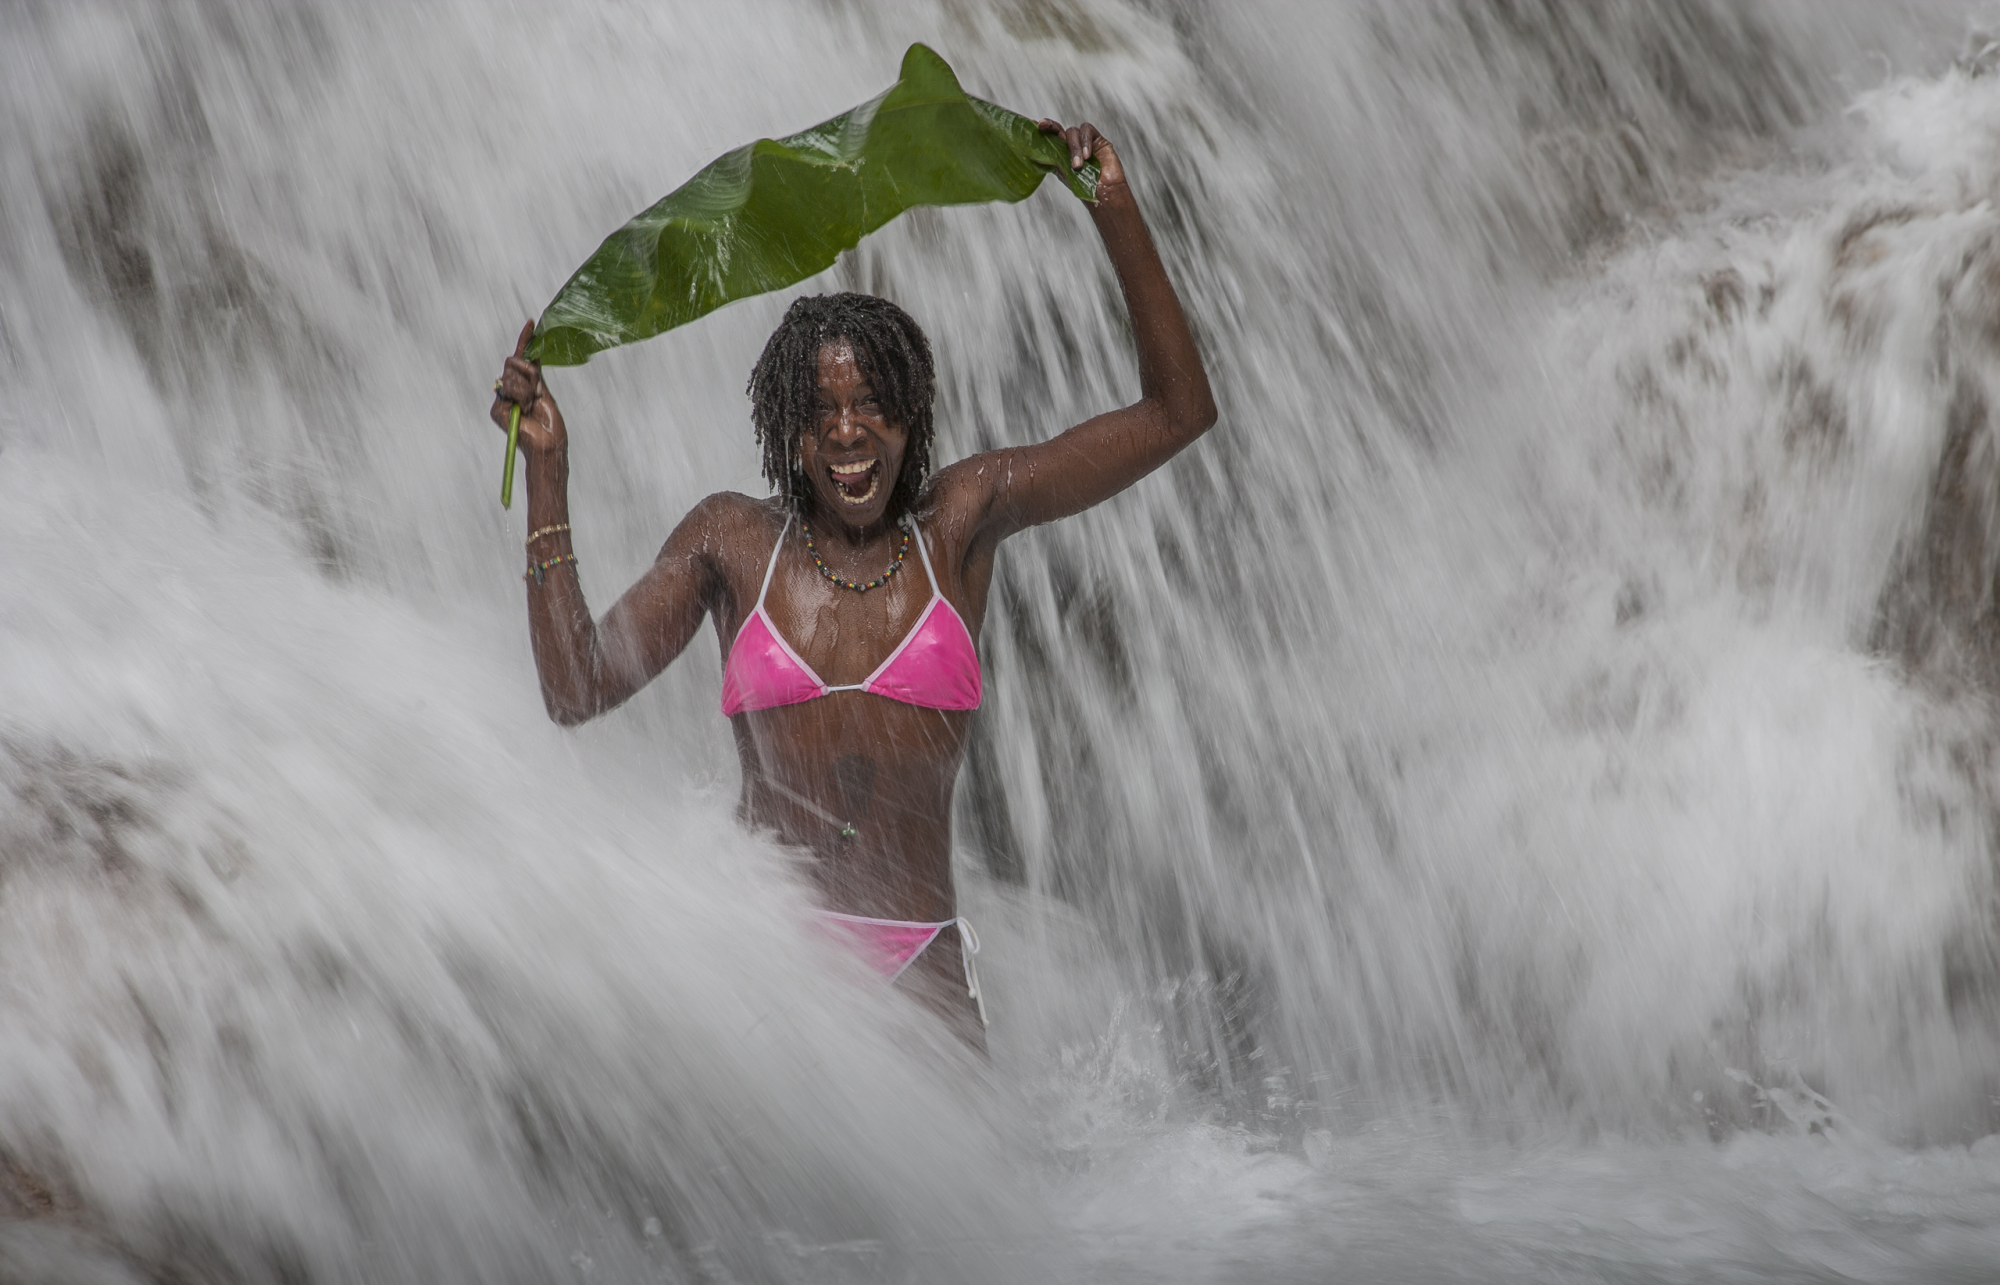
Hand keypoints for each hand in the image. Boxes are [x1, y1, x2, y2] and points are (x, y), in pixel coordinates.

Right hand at [489, 319, 565, 453]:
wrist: (548, 444)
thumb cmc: (550, 424)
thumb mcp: (545, 392)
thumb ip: (534, 375)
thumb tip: (530, 355)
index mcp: (523, 386)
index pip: (521, 358)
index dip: (525, 340)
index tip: (532, 322)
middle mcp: (509, 391)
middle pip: (512, 362)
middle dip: (527, 372)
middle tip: (537, 391)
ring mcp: (502, 399)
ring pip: (512, 375)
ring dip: (527, 389)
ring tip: (532, 406)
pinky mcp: (498, 409)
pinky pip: (510, 388)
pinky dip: (522, 396)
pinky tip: (526, 408)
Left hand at [1037, 118, 1125, 197]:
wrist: (1105, 193)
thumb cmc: (1085, 189)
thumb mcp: (1064, 174)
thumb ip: (1054, 160)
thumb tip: (1037, 152)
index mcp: (1061, 156)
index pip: (1050, 139)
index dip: (1043, 131)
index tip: (1034, 125)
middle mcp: (1071, 147)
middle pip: (1059, 130)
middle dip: (1050, 127)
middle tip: (1042, 125)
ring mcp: (1084, 142)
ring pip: (1072, 132)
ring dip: (1074, 148)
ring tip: (1078, 166)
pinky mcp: (1097, 140)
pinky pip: (1087, 131)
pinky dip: (1085, 142)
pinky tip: (1087, 156)